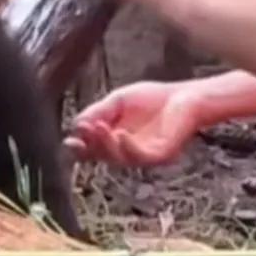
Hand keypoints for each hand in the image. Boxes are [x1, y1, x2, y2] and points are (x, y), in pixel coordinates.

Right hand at [64, 81, 202, 167]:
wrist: (186, 97)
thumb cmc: (154, 99)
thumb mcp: (118, 101)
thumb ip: (98, 112)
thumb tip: (77, 124)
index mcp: (115, 140)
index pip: (92, 149)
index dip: (80, 147)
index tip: (69, 140)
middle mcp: (127, 152)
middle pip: (102, 156)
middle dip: (90, 145)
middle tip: (82, 132)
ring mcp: (144, 155)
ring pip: (119, 158)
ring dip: (106, 145)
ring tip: (98, 128)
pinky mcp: (160, 155)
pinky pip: (141, 156)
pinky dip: (128, 147)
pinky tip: (120, 134)